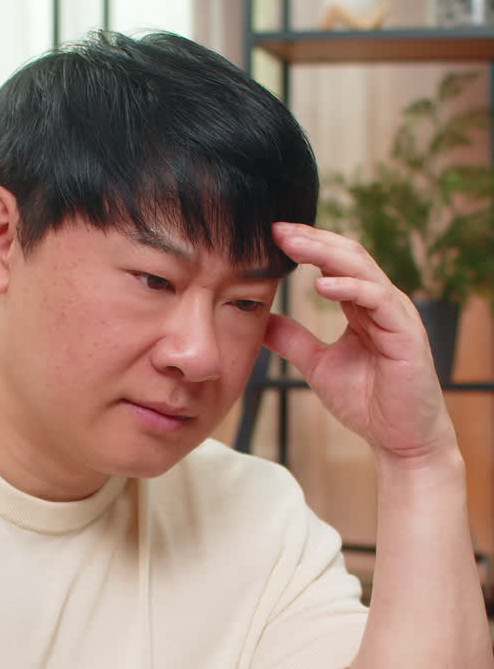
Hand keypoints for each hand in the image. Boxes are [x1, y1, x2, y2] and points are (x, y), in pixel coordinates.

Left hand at [266, 223, 456, 462]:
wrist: (399, 439)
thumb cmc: (366, 403)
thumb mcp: (317, 365)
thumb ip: (293, 339)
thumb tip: (261, 320)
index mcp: (362, 306)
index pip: (334, 263)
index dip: (306, 246)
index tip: (271, 237)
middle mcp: (381, 303)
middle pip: (347, 256)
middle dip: (312, 240)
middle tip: (278, 229)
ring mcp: (396, 315)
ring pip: (363, 269)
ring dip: (326, 254)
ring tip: (294, 245)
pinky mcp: (406, 333)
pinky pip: (378, 300)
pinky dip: (350, 288)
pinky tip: (321, 285)